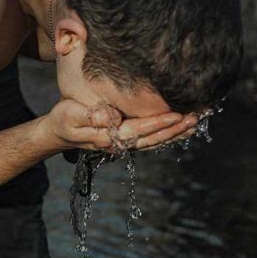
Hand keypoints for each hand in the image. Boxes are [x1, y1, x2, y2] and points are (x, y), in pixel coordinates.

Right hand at [43, 99, 196, 153]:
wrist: (60, 131)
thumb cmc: (64, 119)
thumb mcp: (70, 115)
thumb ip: (89, 116)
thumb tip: (109, 117)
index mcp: (109, 137)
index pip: (139, 130)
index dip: (158, 123)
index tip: (177, 115)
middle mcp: (121, 143)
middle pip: (153, 139)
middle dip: (175, 130)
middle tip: (196, 117)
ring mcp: (125, 143)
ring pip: (155, 141)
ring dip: (176, 133)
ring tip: (196, 122)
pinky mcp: (128, 138)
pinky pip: (152, 139)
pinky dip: (169, 134)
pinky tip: (182, 127)